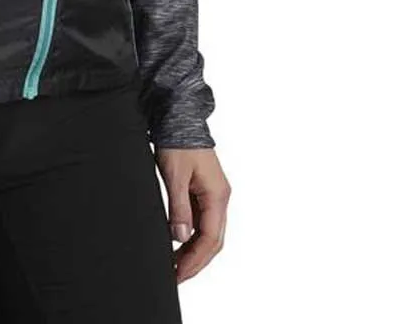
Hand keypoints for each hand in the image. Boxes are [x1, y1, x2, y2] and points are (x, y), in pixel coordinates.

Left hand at [155, 146, 230, 283]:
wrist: (179, 117)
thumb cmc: (179, 141)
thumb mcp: (175, 175)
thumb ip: (178, 208)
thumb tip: (180, 238)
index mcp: (217, 196)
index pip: (210, 239)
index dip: (195, 260)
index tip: (178, 273)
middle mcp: (219, 198)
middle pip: (212, 240)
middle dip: (195, 261)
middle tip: (175, 276)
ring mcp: (212, 194)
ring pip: (207, 232)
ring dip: (193, 250)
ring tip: (174, 264)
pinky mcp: (203, 190)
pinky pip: (201, 220)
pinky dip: (191, 235)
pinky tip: (177, 242)